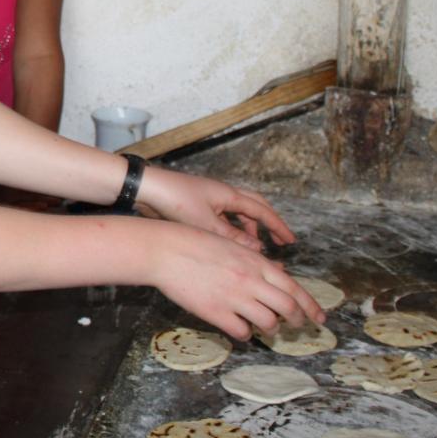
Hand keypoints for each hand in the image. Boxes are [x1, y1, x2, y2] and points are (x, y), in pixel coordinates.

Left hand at [137, 166, 296, 251]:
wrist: (146, 189)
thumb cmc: (174, 201)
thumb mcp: (206, 223)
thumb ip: (232, 237)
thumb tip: (257, 248)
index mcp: (228, 195)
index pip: (261, 211)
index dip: (277, 226)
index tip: (290, 240)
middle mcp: (223, 194)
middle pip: (254, 206)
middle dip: (268, 224)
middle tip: (279, 241)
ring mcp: (210, 198)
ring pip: (238, 212)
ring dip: (249, 228)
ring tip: (255, 247)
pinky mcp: (198, 205)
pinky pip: (224, 217)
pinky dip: (232, 229)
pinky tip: (229, 243)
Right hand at [155, 226, 325, 339]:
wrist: (167, 250)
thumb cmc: (196, 242)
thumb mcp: (233, 245)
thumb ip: (256, 262)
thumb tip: (279, 275)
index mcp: (256, 262)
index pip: (294, 288)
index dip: (311, 306)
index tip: (320, 318)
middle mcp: (250, 281)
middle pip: (288, 308)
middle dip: (298, 321)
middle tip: (297, 326)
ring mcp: (234, 298)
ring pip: (268, 323)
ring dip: (270, 327)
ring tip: (264, 325)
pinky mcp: (216, 313)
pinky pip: (242, 332)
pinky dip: (245, 333)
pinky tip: (239, 327)